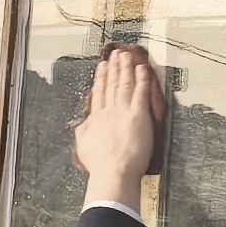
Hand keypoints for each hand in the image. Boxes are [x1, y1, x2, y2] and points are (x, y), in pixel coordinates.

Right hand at [72, 42, 167, 207]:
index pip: (99, 92)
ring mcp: (123, 111)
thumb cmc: (100, 165)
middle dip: (114, 67)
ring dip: (126, 68)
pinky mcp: (138, 115)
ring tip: (128, 55)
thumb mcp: (83, 146)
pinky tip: (143, 68)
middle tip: (116, 54)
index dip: (102, 77)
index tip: (103, 66)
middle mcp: (108, 111)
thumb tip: (82, 124)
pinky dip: (142, 79)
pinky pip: (140, 92)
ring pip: (124, 84)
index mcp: (96, 118)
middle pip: (112, 84)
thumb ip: (83, 131)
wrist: (112, 172)